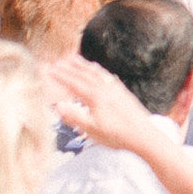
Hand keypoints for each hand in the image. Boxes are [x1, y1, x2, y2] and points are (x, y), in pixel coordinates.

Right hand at [46, 53, 161, 155]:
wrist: (143, 134)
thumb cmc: (116, 135)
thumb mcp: (91, 129)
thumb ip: (74, 117)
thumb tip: (58, 105)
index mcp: (95, 97)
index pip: (74, 83)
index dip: (60, 76)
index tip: (49, 69)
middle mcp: (105, 89)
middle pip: (84, 75)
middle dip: (69, 68)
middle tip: (57, 61)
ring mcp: (115, 89)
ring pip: (96, 73)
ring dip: (84, 65)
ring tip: (74, 59)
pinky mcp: (123, 92)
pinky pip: (107, 76)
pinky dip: (99, 71)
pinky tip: (98, 70)